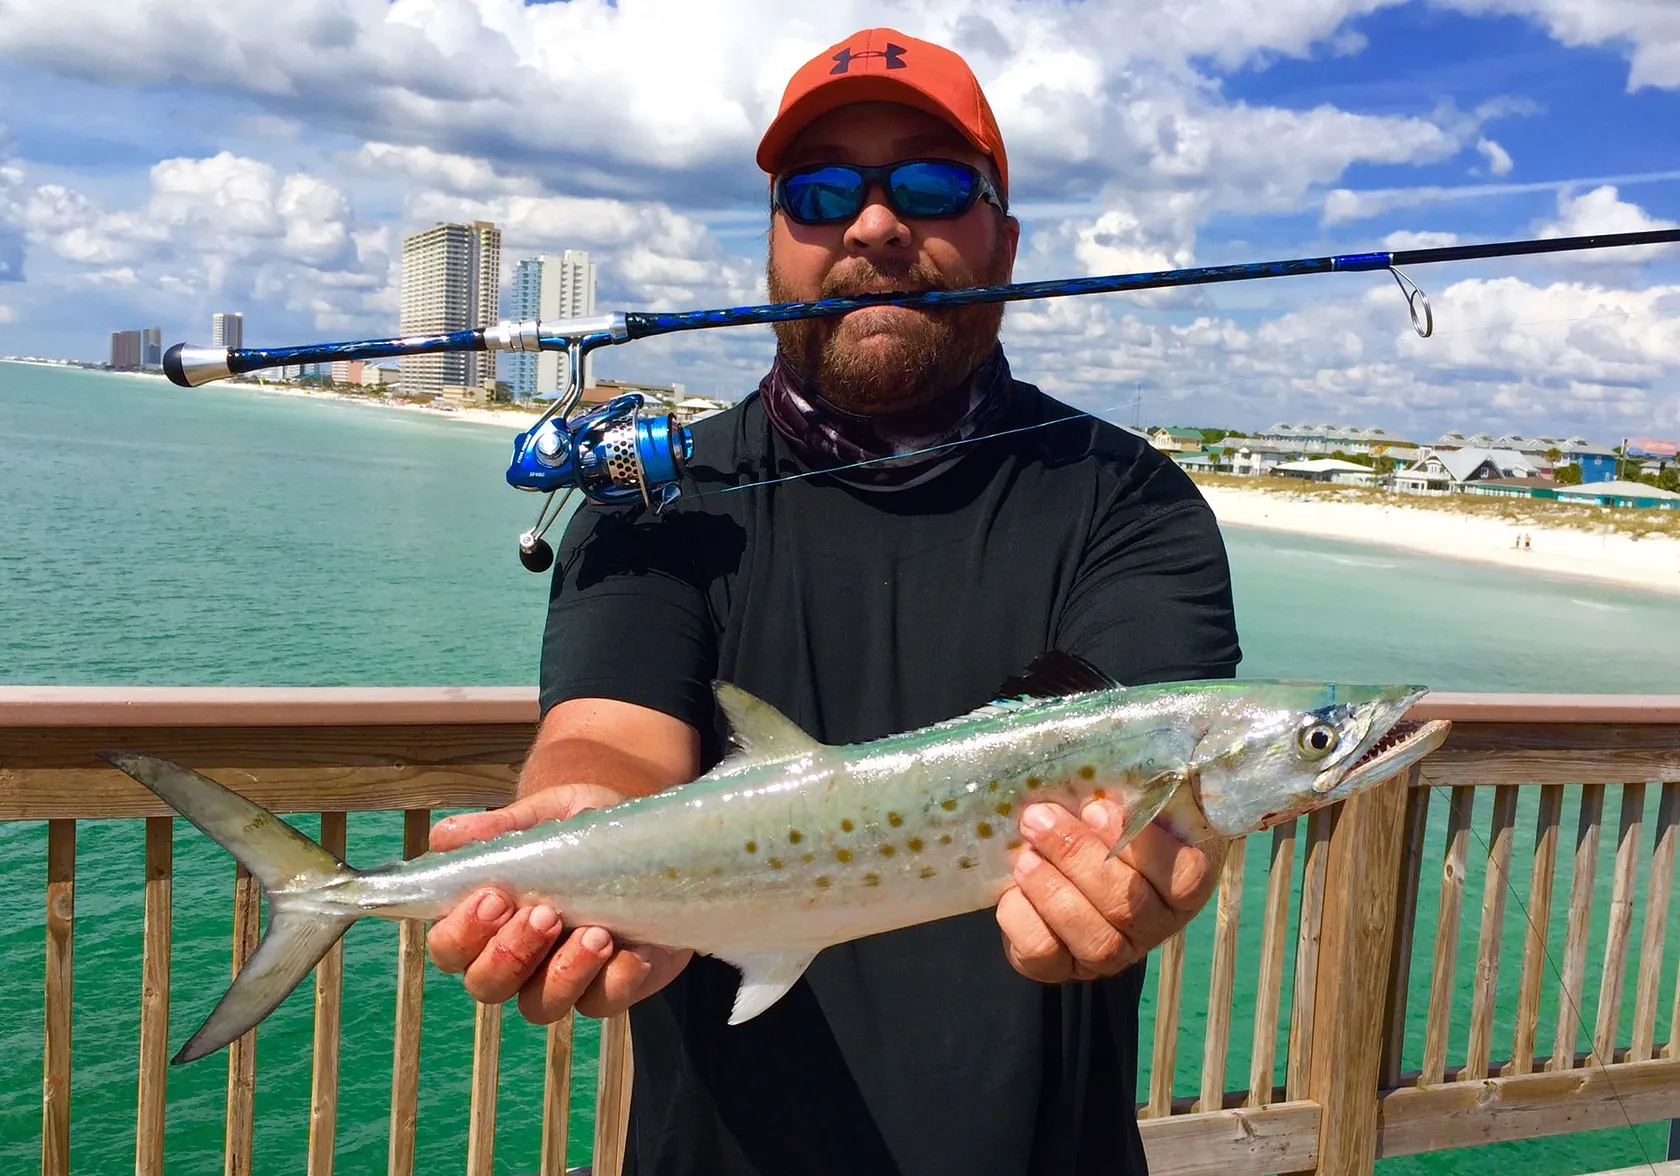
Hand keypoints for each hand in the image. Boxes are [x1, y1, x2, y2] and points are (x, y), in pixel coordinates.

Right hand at [425, 785, 692, 1021]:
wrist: (658, 844)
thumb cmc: (589, 833)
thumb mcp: (551, 815)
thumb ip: (503, 829)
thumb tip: (447, 836)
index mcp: (488, 920)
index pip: (449, 947)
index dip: (462, 932)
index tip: (494, 897)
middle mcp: (517, 959)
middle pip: (486, 985)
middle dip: (511, 953)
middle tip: (545, 914)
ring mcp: (562, 980)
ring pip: (539, 1006)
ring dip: (564, 973)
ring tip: (596, 933)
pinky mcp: (609, 989)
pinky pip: (601, 1004)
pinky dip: (616, 979)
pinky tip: (633, 951)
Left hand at [997, 798, 1224, 982]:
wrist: (1063, 855)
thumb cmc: (1103, 816)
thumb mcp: (1128, 794)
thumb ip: (1136, 780)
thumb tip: (1136, 749)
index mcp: (1185, 878)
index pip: (1182, 875)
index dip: (1139, 845)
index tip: (1096, 806)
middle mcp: (1157, 924)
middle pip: (1128, 904)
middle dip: (1077, 857)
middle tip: (1038, 819)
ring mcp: (1115, 953)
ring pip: (1096, 941)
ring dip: (1053, 892)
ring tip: (1025, 856)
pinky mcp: (1066, 966)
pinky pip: (1047, 958)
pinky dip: (1025, 923)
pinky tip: (1011, 892)